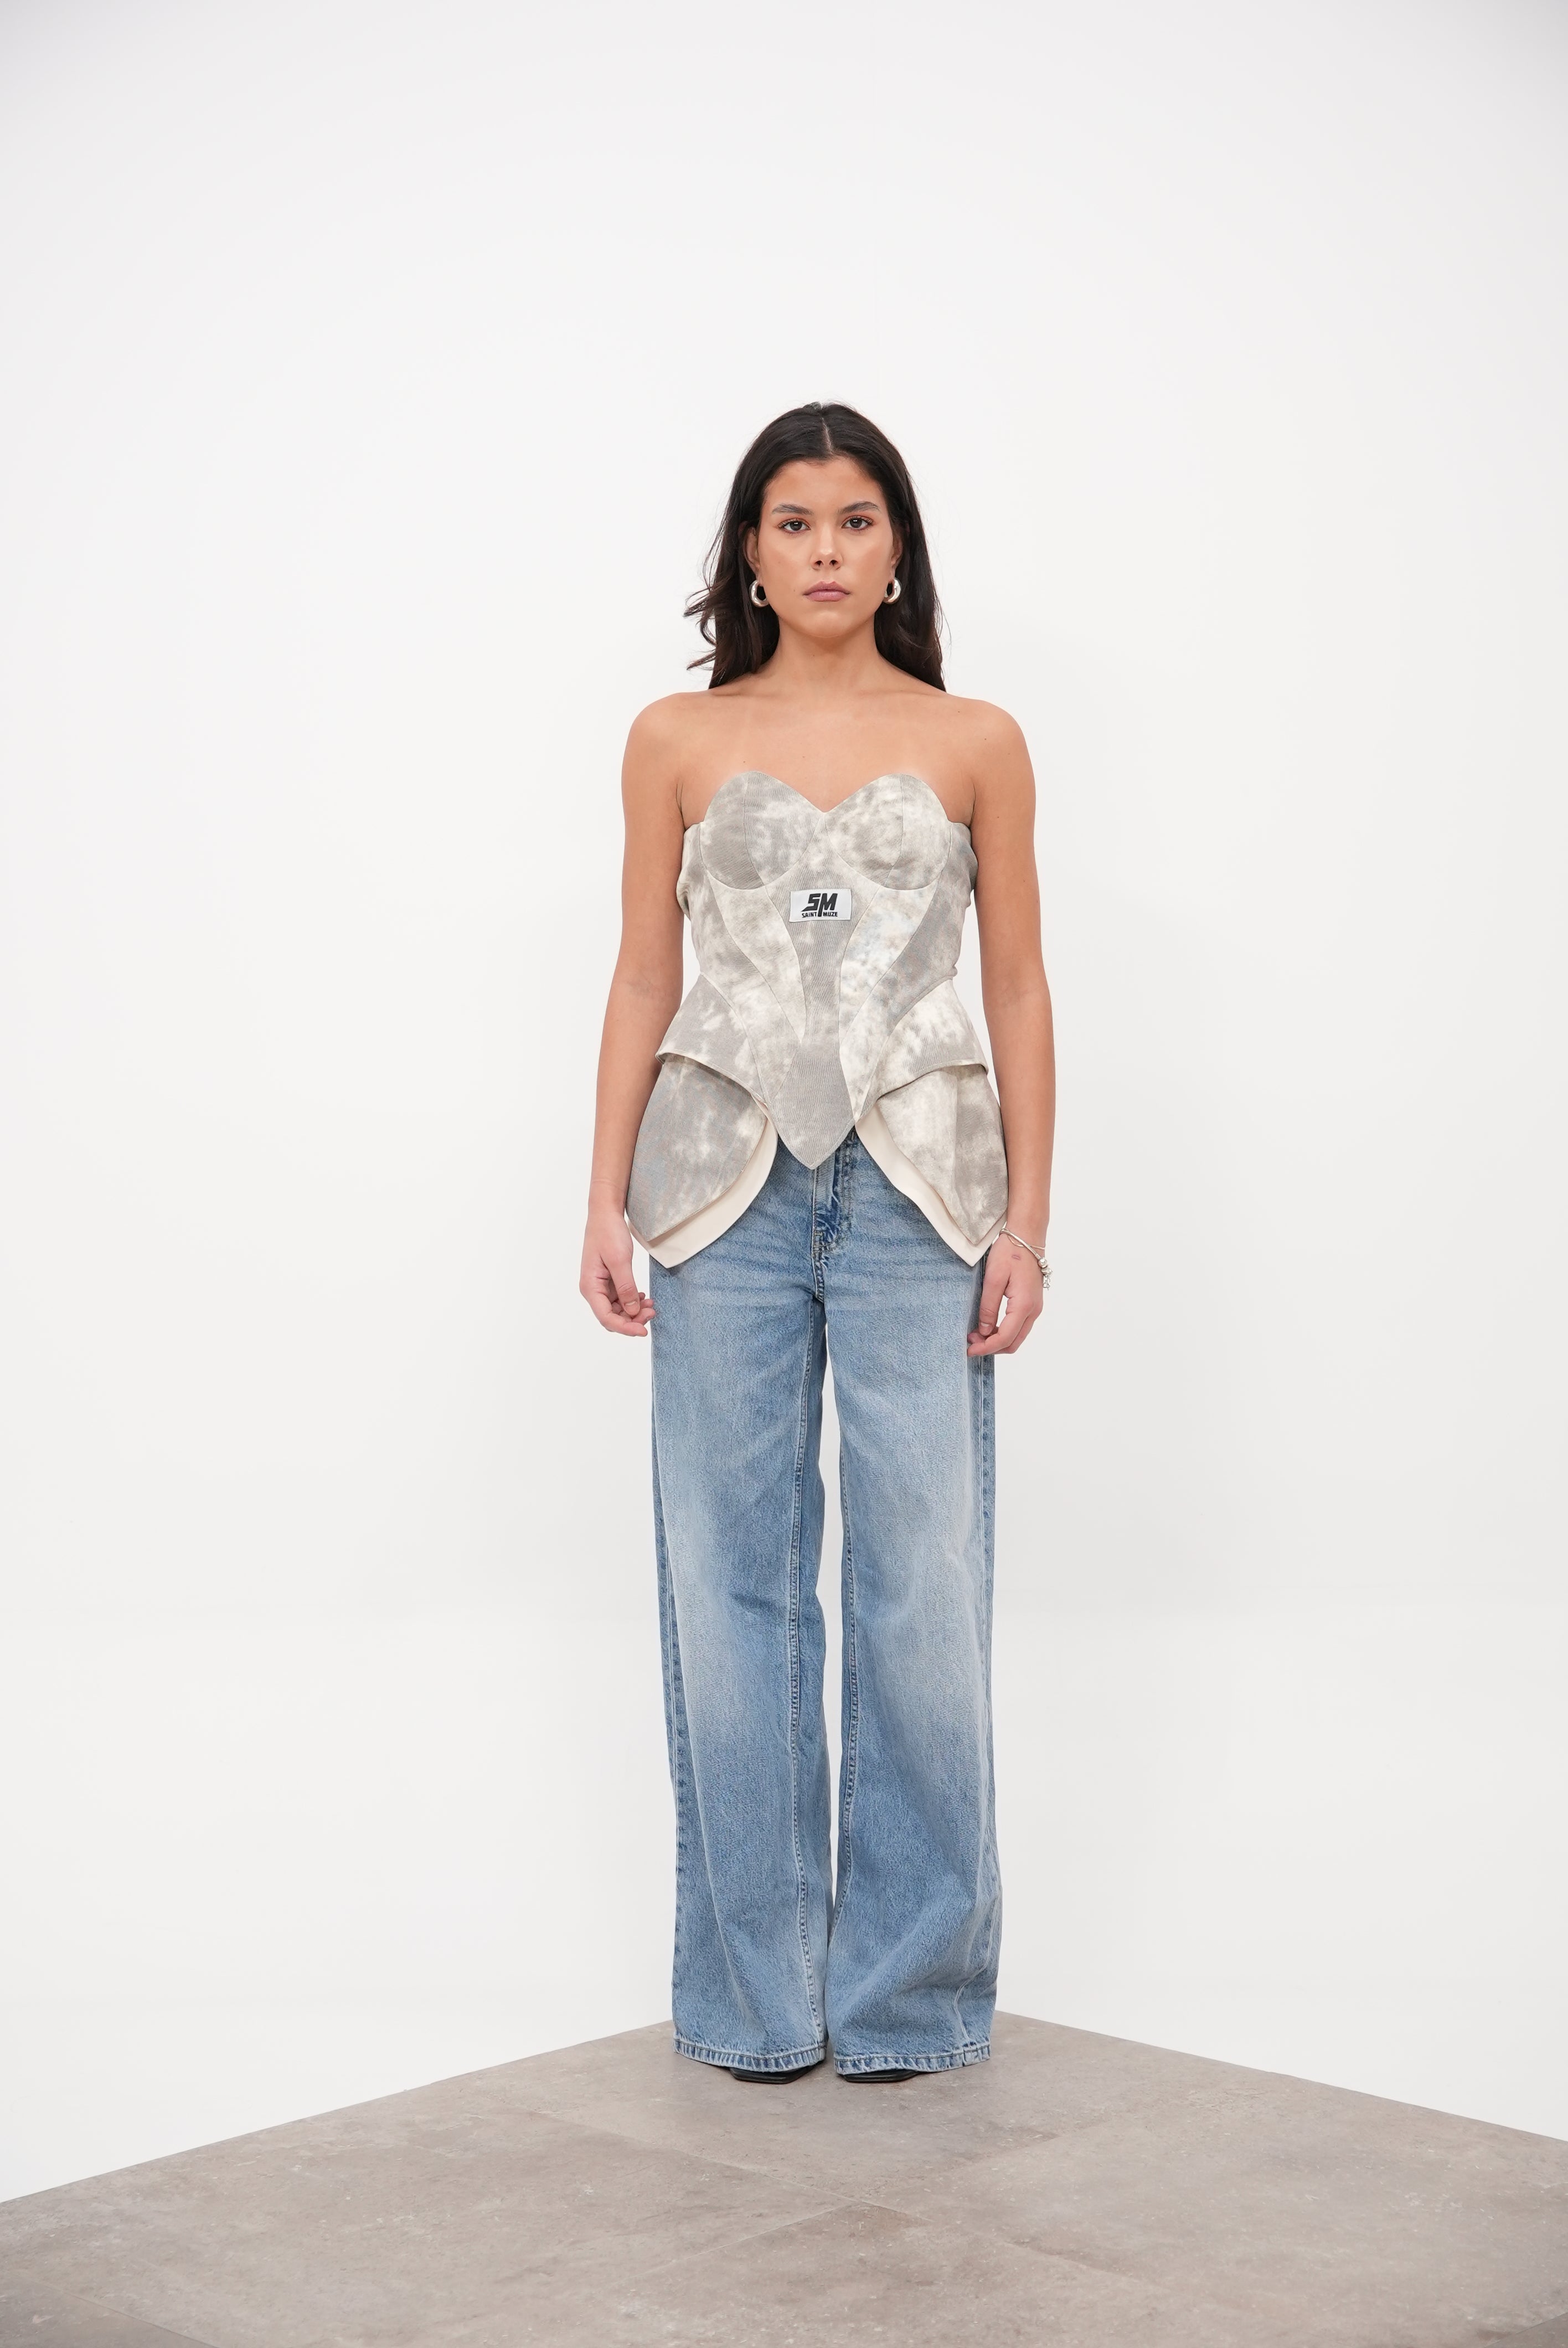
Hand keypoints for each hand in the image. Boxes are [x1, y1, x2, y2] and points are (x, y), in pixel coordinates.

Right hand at [580, 1205, 655, 1335]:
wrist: (606, 1214)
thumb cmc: (608, 1233)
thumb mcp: (619, 1260)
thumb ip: (626, 1287)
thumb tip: (631, 1311)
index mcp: (590, 1287)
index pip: (606, 1318)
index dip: (625, 1328)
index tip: (643, 1331)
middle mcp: (593, 1289)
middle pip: (612, 1316)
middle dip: (632, 1320)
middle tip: (652, 1312)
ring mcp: (601, 1286)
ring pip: (618, 1309)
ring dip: (634, 1311)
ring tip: (651, 1305)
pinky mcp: (609, 1280)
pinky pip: (621, 1298)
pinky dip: (633, 1301)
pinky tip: (644, 1297)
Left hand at [967, 1235, 1044, 1355]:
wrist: (1027, 1237)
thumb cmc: (1010, 1253)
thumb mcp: (993, 1279)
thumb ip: (988, 1307)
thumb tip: (984, 1331)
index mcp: (1024, 1305)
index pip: (1005, 1338)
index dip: (986, 1347)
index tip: (969, 1349)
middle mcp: (1034, 1311)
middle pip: (1013, 1343)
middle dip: (992, 1348)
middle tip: (971, 1342)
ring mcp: (1035, 1308)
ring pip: (1017, 1336)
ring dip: (998, 1341)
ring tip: (977, 1334)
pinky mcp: (1032, 1303)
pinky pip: (1019, 1327)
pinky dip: (1004, 1332)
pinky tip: (989, 1326)